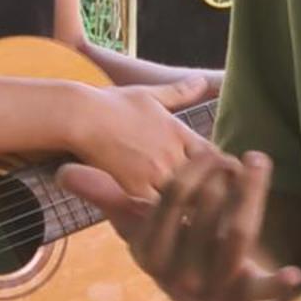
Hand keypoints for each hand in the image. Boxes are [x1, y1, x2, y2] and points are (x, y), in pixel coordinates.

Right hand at [61, 145, 300, 300]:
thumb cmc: (170, 250)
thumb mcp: (136, 225)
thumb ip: (106, 195)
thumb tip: (64, 173)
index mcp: (149, 254)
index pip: (168, 201)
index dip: (190, 172)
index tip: (208, 151)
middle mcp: (176, 276)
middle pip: (204, 216)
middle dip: (222, 178)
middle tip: (239, 155)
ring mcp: (210, 291)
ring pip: (235, 238)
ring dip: (251, 197)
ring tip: (259, 163)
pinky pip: (260, 292)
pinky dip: (279, 285)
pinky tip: (298, 272)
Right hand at [68, 75, 212, 202]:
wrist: (81, 116)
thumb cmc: (111, 103)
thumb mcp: (149, 94)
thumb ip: (178, 92)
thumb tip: (202, 81)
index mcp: (178, 132)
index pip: (214, 156)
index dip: (219, 169)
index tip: (215, 177)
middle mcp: (173, 152)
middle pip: (207, 181)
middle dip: (210, 192)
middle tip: (211, 204)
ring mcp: (156, 171)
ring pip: (187, 197)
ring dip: (190, 206)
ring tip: (192, 216)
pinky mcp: (137, 187)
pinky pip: (160, 208)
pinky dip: (165, 214)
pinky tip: (166, 219)